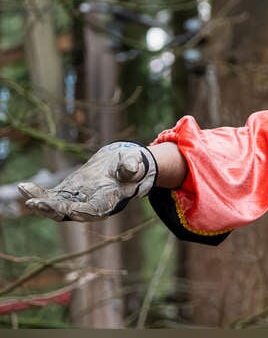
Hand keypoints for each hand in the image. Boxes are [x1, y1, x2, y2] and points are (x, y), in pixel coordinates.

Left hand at [19, 142, 156, 221]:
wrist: (121, 165)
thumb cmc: (132, 164)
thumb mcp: (135, 162)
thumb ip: (132, 166)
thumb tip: (130, 168)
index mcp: (111, 198)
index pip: (97, 210)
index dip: (85, 211)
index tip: (72, 210)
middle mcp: (92, 204)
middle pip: (72, 213)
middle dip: (55, 210)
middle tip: (39, 205)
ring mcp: (78, 200)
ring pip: (58, 208)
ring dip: (42, 206)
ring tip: (29, 200)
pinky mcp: (68, 193)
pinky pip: (51, 197)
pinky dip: (38, 194)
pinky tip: (24, 187)